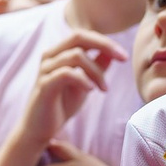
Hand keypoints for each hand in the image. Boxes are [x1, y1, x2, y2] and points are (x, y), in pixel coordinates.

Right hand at [14, 32, 125, 154]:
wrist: (40, 129)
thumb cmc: (62, 105)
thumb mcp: (85, 84)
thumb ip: (96, 67)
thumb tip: (111, 52)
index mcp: (59, 53)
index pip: (83, 36)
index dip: (105, 41)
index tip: (124, 56)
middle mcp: (50, 56)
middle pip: (78, 36)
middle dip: (104, 44)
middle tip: (123, 58)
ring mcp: (45, 69)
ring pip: (76, 56)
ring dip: (96, 71)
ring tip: (104, 88)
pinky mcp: (44, 85)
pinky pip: (66, 73)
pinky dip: (83, 79)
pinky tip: (91, 90)